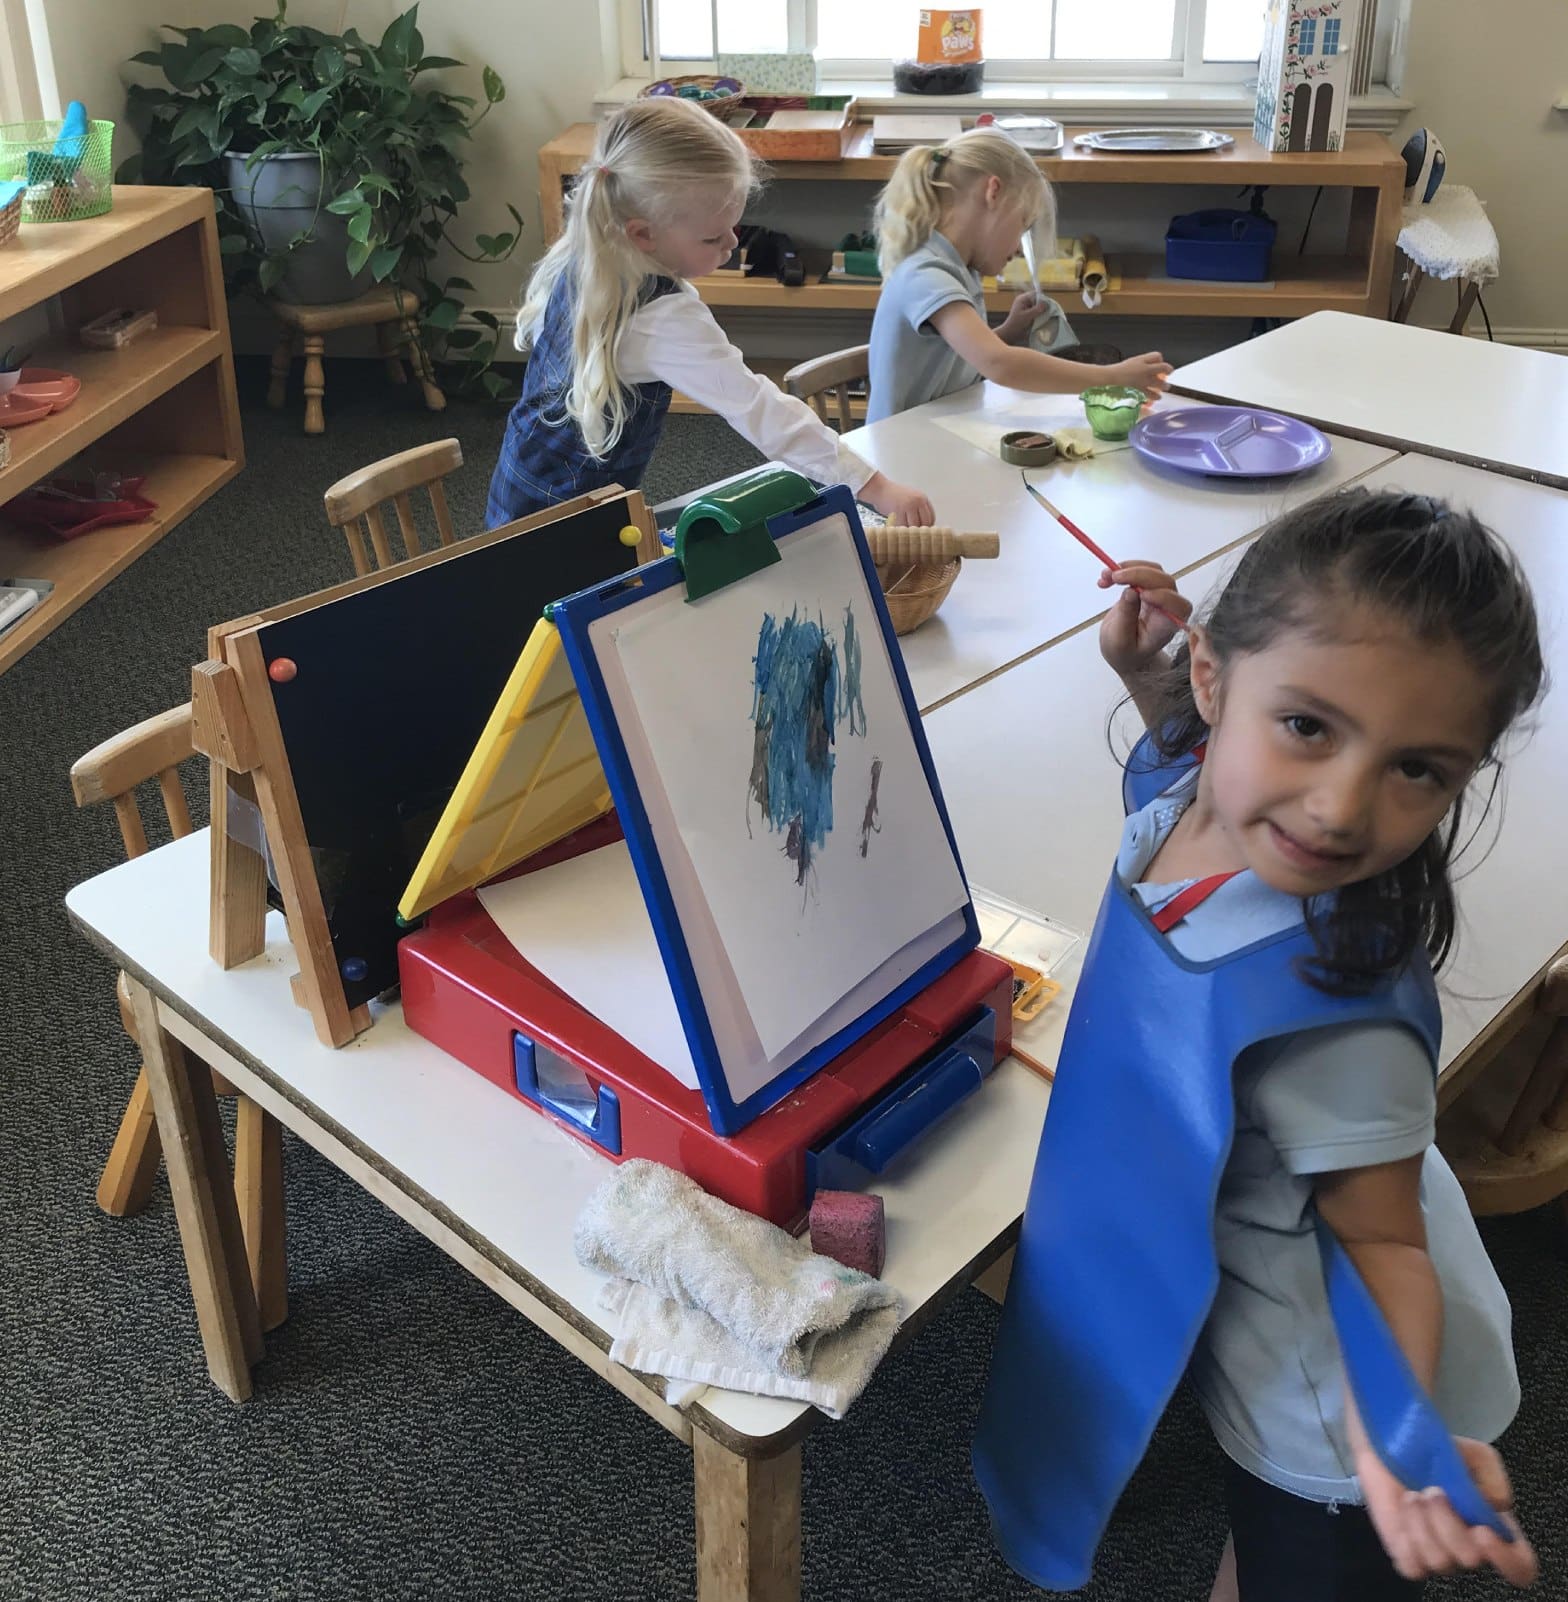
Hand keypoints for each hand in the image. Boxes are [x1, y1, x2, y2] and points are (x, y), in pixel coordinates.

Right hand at [859, 471, 933, 526]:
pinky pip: (903, 525)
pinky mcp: (899, 510)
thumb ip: (918, 509)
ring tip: (903, 530)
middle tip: (913, 534)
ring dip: (909, 530)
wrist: (880, 489)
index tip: (922, 532)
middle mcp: (918, 501)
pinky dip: (900, 529)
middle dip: (919, 530)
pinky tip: (896, 526)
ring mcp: (909, 505)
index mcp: (922, 498)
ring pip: (914, 525)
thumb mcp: (911, 498)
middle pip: (925, 522)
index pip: (931, 517)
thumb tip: (924, 525)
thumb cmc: (893, 495)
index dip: (927, 526)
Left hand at [996, 289, 1044, 345]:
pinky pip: (1036, 311)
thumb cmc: (1016, 324)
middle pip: (1037, 300)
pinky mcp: (1028, 313)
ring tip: (1045, 315)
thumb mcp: (1027, 316)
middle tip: (1048, 311)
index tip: (1048, 305)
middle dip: (1042, 305)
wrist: (1010, 334)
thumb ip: (1037, 309)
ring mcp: (1026, 307)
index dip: (1042, 298)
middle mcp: (1024, 301)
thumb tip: (1047, 304)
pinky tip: (1042, 319)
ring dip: (1041, 310)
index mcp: (1022, 299)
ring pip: (1038, 306)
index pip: (1035, 294)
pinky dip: (1039, 314)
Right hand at [1097, 561, 1188, 675]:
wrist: (1125, 652)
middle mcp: (1168, 608)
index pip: (1177, 606)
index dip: (1164, 596)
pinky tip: (1107, 577)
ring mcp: (1160, 595)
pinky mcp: (1148, 587)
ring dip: (1129, 568)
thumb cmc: (1126, 652)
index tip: (1141, 595)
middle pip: (1164, 582)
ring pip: (1154, 571)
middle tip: (1113, 577)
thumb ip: (1126, 617)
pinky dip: (1124, 569)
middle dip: (1139, 575)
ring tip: (1106, 576)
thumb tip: (1130, 591)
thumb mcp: (1120, 641)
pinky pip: (1142, 570)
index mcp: (1167, 626)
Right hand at [1109, 351, 1171, 401]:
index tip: (1160, 363)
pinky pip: (1151, 393)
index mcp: (1143, 359)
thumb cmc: (1121, 368)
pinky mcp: (1140, 388)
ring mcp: (1144, 379)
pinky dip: (1156, 396)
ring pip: (1160, 382)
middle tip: (1169, 373)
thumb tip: (1156, 364)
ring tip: (1166, 387)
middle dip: (1168, 371)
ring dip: (1164, 385)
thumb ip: (1146, 361)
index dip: (1161, 359)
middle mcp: (1146, 369)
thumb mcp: (1135, 360)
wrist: (1112, 375)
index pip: (1158, 356)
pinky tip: (1158, 397)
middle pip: (1163, 368)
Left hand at [1355, 1439, 1537, 1587]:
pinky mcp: (1409, 1555)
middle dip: (1447, 1521)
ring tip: (1414, 1495)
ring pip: (1439, 1561)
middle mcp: (1471, 1548)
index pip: (1520, 1566)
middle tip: (1433, 1491)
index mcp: (1495, 1528)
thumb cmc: (1438, 1454)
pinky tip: (1403, 1513)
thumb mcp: (1476, 1455)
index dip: (1507, 1559)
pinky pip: (1412, 1567)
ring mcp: (1440, 1554)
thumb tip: (1495, 1505)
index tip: (1482, 1530)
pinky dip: (1405, 1541)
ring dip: (1422, 1522)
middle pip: (1470, 1558)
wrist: (1394, 1446)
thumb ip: (1494, 1477)